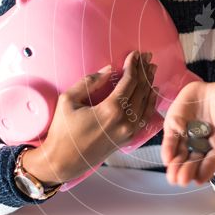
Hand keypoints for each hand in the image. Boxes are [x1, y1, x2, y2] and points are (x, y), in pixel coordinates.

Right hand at [22, 50, 157, 183]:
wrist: (62, 161)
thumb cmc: (62, 131)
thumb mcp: (68, 100)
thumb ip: (89, 82)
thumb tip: (108, 69)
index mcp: (111, 110)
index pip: (130, 81)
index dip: (133, 65)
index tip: (135, 53)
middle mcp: (125, 122)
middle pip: (141, 90)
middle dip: (144, 71)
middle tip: (147, 57)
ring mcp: (128, 132)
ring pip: (146, 103)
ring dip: (150, 85)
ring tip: (152, 70)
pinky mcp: (127, 139)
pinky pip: (144, 118)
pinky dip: (150, 103)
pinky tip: (152, 93)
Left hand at [161, 81, 214, 186]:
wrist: (212, 85)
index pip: (212, 161)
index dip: (206, 170)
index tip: (199, 179)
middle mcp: (202, 144)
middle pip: (195, 161)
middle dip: (188, 172)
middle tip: (182, 180)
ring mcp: (187, 135)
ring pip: (181, 154)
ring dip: (176, 166)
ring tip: (173, 177)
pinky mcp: (174, 126)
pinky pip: (170, 140)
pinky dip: (168, 149)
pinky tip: (167, 160)